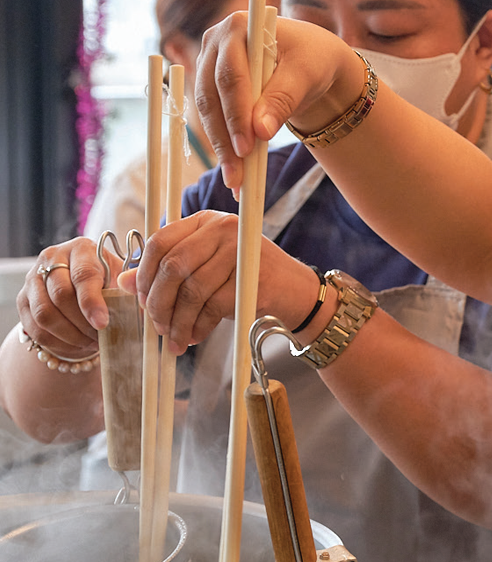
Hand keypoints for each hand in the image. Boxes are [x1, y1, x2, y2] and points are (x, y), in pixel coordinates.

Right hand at [17, 237, 120, 358]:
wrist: (80, 288)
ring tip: (90, 343)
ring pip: (44, 314)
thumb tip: (143, 301)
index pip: (83, 275)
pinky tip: (76, 346)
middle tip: (100, 338)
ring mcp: (33, 278)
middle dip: (82, 324)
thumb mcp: (121, 281)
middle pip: (60, 295)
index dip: (92, 302)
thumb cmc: (107, 284)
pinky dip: (58, 343)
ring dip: (70, 336)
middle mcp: (52, 258)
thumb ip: (131, 290)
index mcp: (81, 249)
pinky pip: (35, 329)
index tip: (102, 323)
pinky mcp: (23, 300)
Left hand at [118, 210, 325, 352]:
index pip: (161, 241)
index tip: (140, 300)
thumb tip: (124, 282)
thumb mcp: (206, 270)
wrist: (296, 292)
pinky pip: (212, 307)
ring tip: (175, 340)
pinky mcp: (251, 278)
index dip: (144, 274)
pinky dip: (199, 327)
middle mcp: (222, 228)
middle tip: (156, 326)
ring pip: (191, 290)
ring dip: (178, 321)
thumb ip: (169, 271)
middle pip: (172, 266)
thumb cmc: (245, 280)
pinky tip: (195, 337)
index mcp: (205, 221)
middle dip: (158, 302)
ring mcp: (239, 250)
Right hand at [195, 14, 363, 191]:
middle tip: (236, 174)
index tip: (246, 148)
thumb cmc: (310, 60)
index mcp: (239, 27)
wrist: (309, 60)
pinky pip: (212, 119)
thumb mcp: (304, 77)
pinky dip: (223, 146)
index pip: (231, 76)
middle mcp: (216, 42)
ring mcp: (209, 64)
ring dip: (220, 147)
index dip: (236, 114)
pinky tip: (234, 172)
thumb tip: (260, 131)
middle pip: (211, 96)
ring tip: (235, 181)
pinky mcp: (211, 86)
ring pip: (207, 111)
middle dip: (224, 138)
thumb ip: (282, 100)